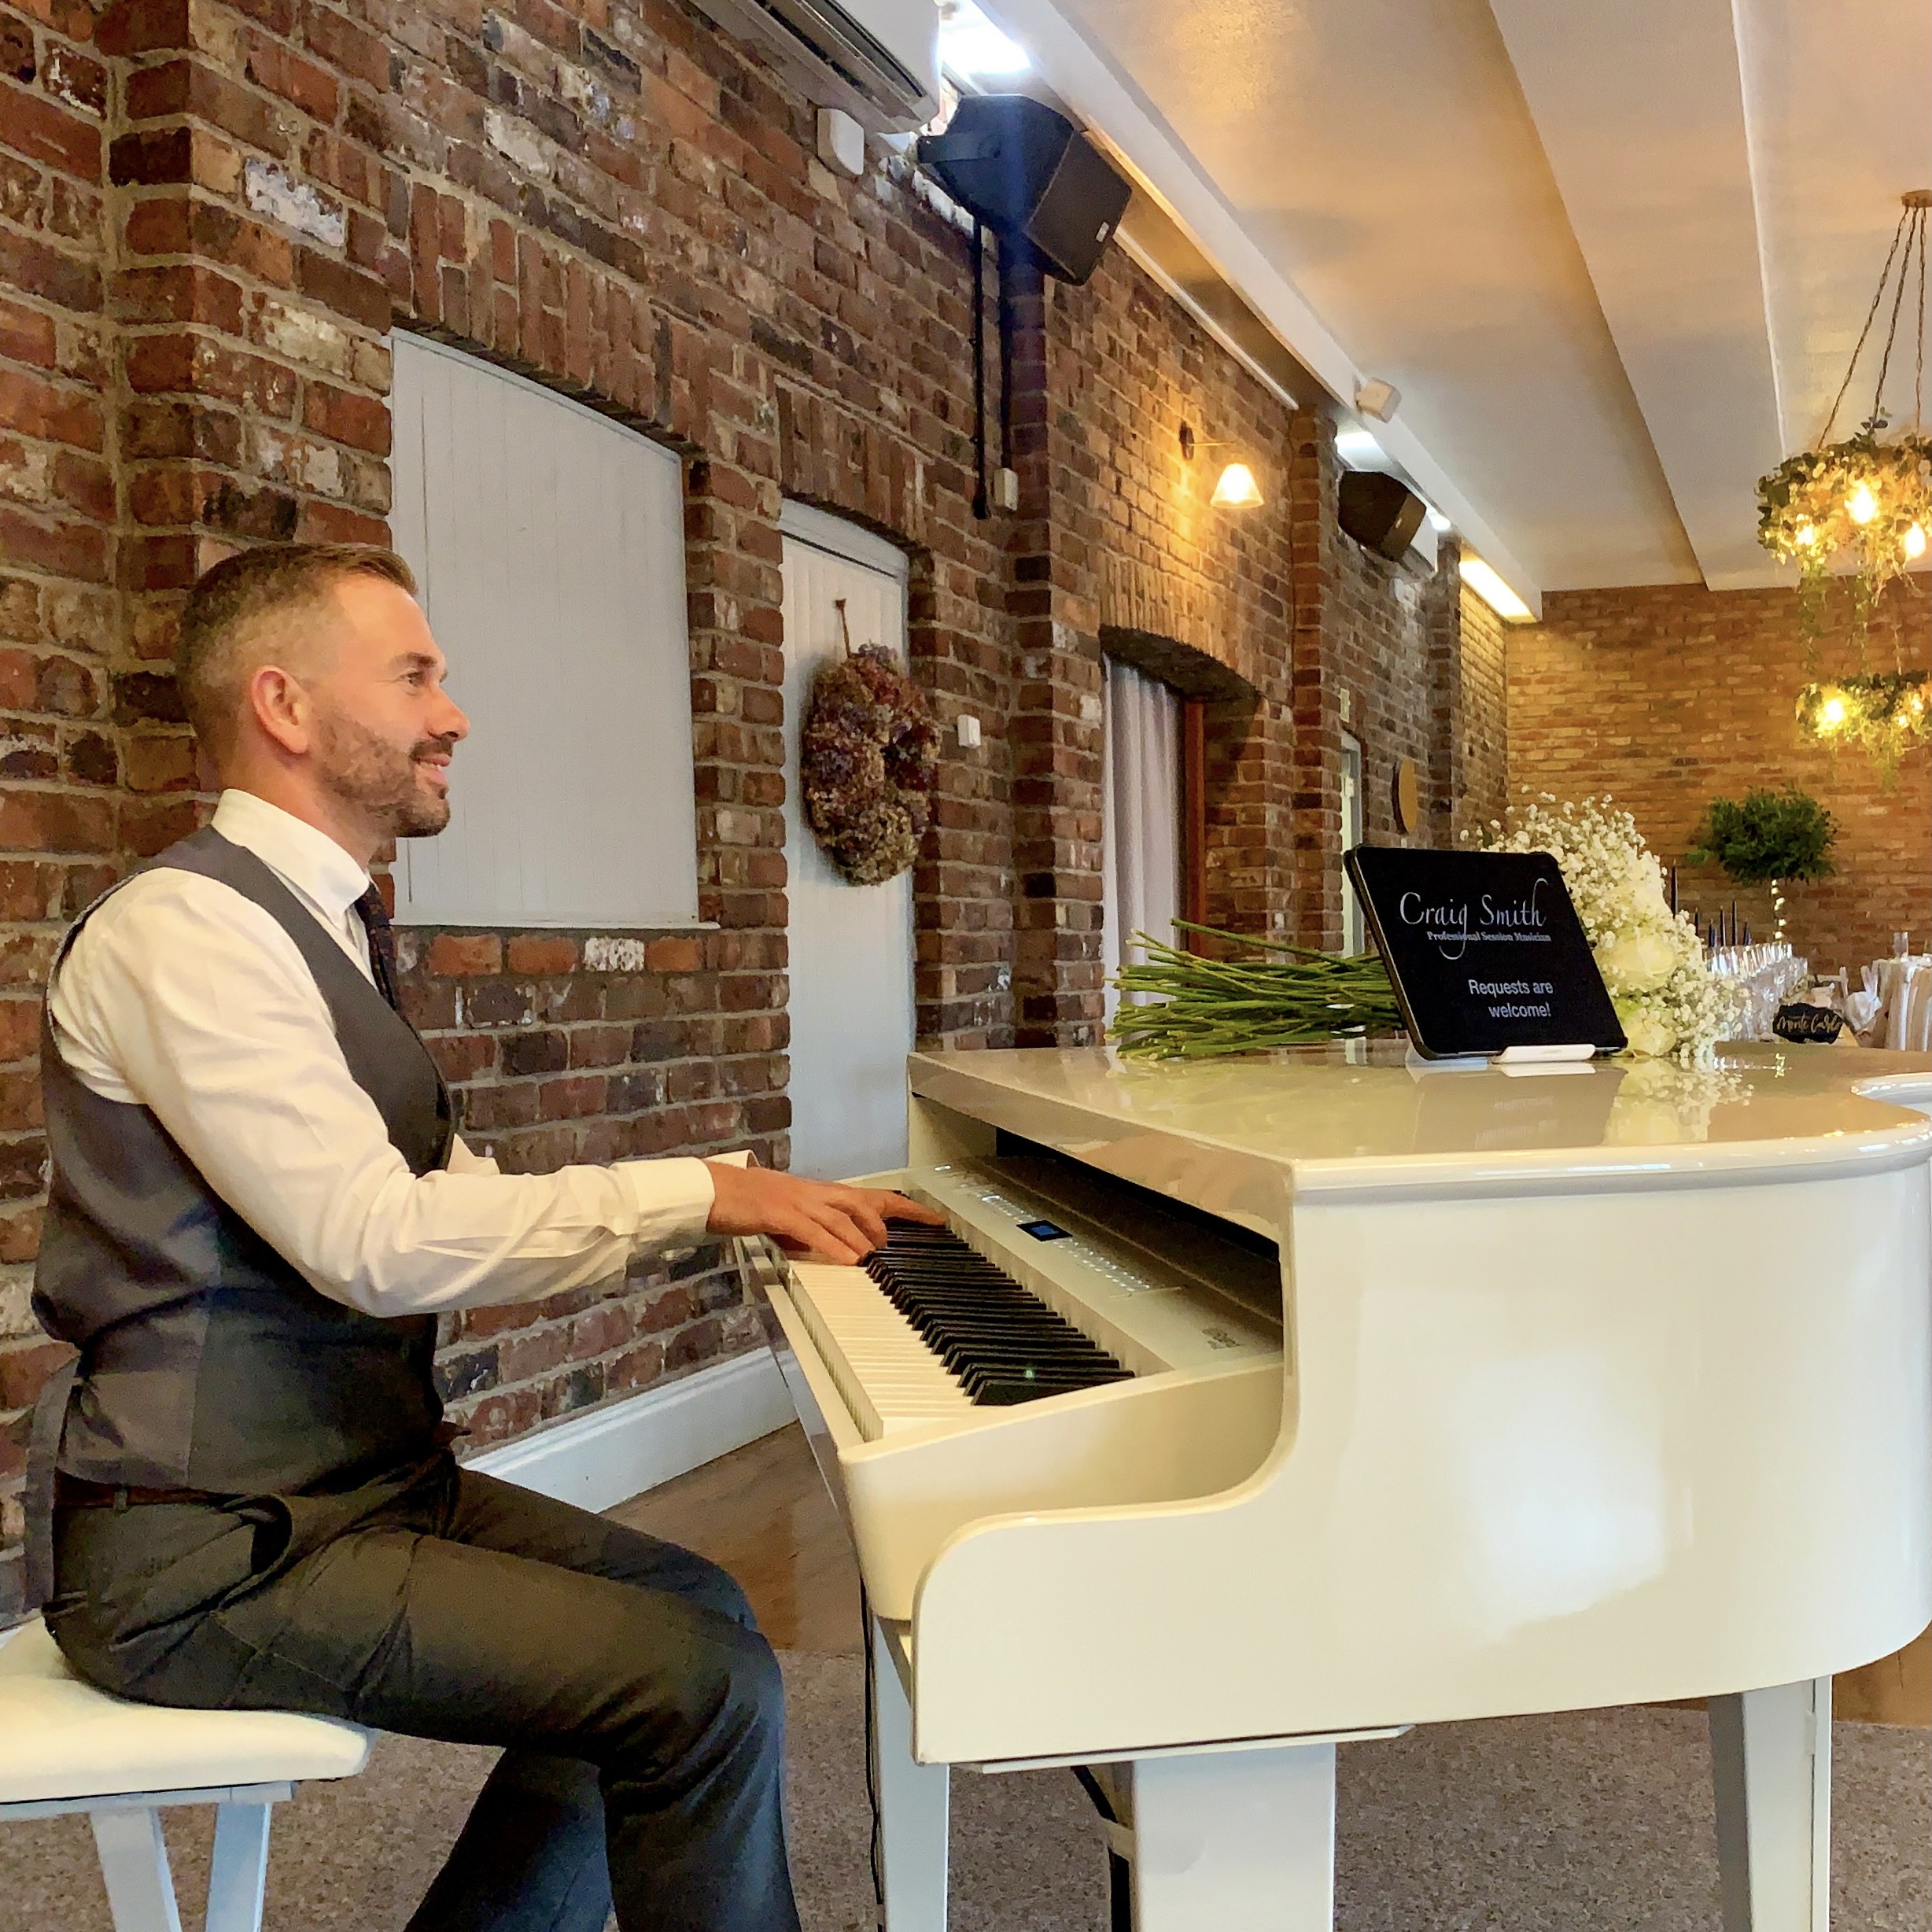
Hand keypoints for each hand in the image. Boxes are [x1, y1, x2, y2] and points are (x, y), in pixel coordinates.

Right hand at [704, 1161, 946, 1263]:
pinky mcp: (777, 1212)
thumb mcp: (784, 1220)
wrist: (710, 1190)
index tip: (934, 1220)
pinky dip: (834, 1245)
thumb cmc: (743, 1204)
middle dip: (886, 1224)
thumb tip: (822, 1249)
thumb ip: (806, 1232)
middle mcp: (813, 1193)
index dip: (905, 1208)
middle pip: (862, 1202)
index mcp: (817, 1193)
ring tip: (878, 1258)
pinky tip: (848, 1259)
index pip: (869, 1196)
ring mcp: (796, 1200)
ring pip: (841, 1216)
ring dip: (863, 1237)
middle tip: (901, 1246)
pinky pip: (813, 1230)